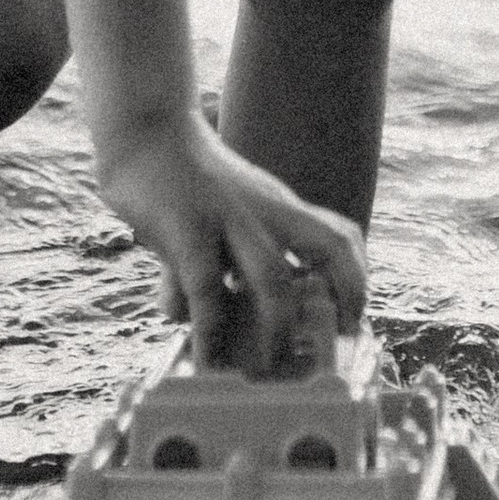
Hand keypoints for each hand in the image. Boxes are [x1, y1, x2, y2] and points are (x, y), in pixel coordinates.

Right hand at [99, 111, 367, 352]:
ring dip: (278, 328)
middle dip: (341, 299)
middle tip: (329, 348)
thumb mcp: (219, 215)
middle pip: (328, 245)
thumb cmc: (182, 183)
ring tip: (268, 367)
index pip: (340, 235)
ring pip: (273, 276)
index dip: (356, 279)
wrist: (143, 132)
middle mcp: (264, 209)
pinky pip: (205, 289)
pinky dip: (209, 332)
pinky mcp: (185, 229)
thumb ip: (216, 261)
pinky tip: (205, 361)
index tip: (351, 321)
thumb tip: (193, 314)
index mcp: (278, 206)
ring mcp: (226, 218)